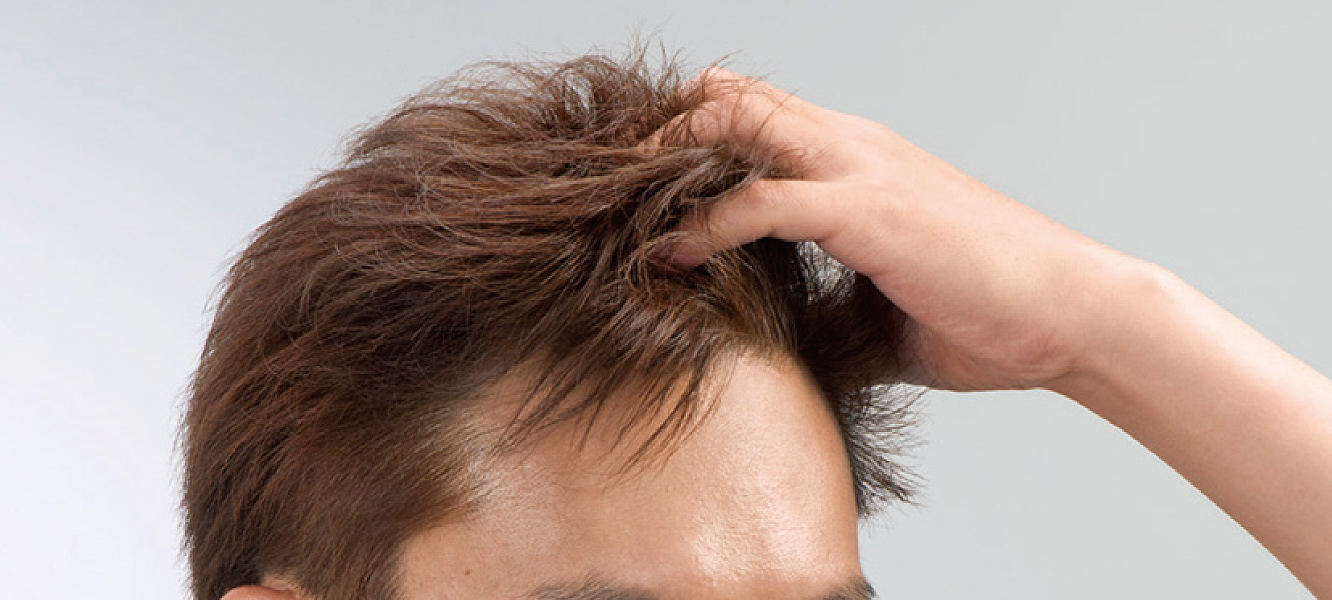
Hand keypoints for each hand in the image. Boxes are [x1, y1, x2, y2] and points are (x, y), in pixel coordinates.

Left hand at [656, 69, 1157, 391]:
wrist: (1076, 318)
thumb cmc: (989, 317)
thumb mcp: (882, 315)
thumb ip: (822, 316)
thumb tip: (768, 357)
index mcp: (855, 158)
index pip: (752, 111)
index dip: (687, 138)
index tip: (635, 190)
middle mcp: (851, 146)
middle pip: (729, 97)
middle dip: (658, 137)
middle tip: (608, 190)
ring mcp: (859, 170)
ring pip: (736, 124)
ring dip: (668, 164)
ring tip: (618, 211)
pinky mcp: (867, 211)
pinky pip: (759, 200)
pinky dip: (703, 224)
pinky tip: (668, 255)